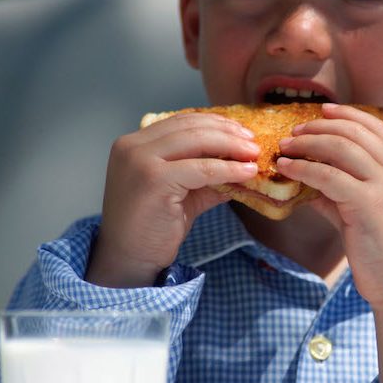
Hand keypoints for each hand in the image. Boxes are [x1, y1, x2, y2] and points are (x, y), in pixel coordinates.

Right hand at [86, 112, 258, 287]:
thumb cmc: (152, 228)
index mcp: (134, 144)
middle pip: (190, 127)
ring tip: (253, 155)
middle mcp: (133, 146)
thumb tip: (242, 165)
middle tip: (253, 143)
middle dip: (227, 132)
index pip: (181, 122)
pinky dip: (228, 169)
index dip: (215, 124)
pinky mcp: (154, 179)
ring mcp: (140, 161)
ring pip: (197, 141)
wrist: (129, 259)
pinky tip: (247, 173)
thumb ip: (206, 175)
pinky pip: (202, 169)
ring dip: (231, 146)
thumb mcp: (182, 193)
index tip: (241, 133)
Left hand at [276, 103, 382, 306]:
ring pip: (341, 147)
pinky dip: (303, 168)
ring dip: (308, 142)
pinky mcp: (369, 204)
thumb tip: (307, 182)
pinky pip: (328, 175)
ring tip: (285, 146)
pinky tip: (286, 169)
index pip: (376, 127)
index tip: (322, 110)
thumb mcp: (364, 215)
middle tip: (294, 130)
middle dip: (320, 126)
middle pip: (355, 131)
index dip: (348, 114)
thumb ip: (340, 194)